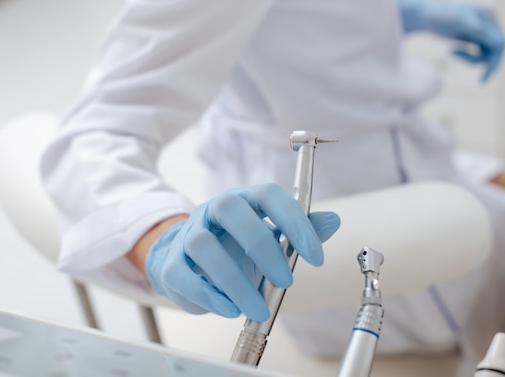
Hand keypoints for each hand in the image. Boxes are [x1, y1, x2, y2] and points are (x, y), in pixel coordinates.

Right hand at [145, 183, 339, 321]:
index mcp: (244, 199)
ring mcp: (189, 234)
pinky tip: (230, 309)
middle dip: (261, 247)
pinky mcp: (172, 263)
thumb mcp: (270, 236)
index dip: (294, 221)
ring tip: (258, 308)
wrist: (188, 260)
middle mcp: (213, 210)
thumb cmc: (234, 247)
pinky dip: (209, 295)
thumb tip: (333, 220)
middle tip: (285, 281)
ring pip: (203, 246)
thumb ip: (300, 230)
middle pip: (230, 209)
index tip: (316, 256)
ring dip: (234, 281)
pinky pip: (182, 274)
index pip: (268, 195)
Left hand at [399, 0, 504, 81]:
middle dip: (485, 63)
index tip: (483, 78)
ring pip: (487, 53)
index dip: (495, 62)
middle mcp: (489, 22)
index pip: (500, 43)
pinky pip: (479, 53)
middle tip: (481, 81)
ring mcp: (482, 30)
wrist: (423, 14)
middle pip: (497, 50)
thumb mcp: (460, 22)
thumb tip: (500, 41)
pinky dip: (468, 57)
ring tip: (450, 52)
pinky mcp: (473, 37)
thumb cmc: (439, 16)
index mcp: (488, 17)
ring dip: (472, 59)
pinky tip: (451, 50)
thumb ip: (479, 30)